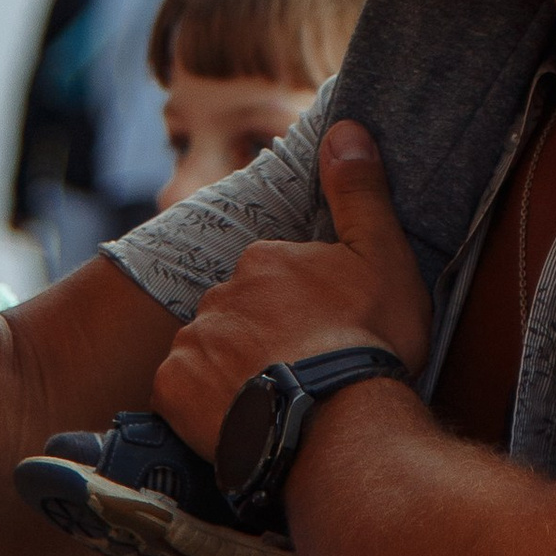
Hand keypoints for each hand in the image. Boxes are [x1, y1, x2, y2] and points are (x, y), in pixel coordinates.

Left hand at [151, 123, 430, 456]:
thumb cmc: (369, 344)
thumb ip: (359, 192)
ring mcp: (192, 341)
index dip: (298, 309)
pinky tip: (241, 422)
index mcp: (266, 260)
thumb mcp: (383, 257)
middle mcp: (220, 292)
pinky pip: (180, 394)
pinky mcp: (172, 390)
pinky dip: (203, 406)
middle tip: (300, 373)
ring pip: (209, 352)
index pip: (272, 279)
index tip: (323, 336)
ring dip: (232, 372)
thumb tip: (345, 126)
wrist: (342, 428)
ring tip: (274, 406)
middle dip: (260, 338)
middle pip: (236, 314)